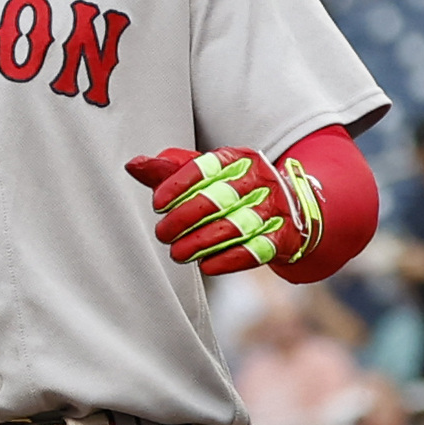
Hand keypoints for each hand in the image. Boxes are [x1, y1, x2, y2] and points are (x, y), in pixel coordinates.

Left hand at [125, 146, 320, 275]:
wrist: (289, 212)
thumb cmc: (233, 190)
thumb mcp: (203, 175)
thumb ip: (168, 170)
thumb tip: (134, 164)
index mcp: (238, 158)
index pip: (204, 166)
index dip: (177, 185)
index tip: (157, 204)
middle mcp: (260, 180)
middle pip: (217, 198)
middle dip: (184, 219)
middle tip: (162, 234)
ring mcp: (276, 208)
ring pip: (234, 226)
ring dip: (201, 243)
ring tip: (178, 254)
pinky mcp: (285, 237)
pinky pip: (257, 250)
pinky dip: (229, 260)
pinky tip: (207, 265)